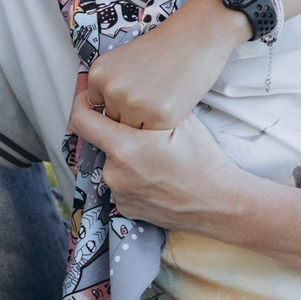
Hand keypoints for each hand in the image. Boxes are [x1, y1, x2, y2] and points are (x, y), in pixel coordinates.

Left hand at [68, 95, 250, 233]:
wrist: (220, 202)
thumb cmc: (203, 159)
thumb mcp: (179, 120)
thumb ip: (145, 106)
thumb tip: (124, 91)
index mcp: (124, 147)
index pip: (81, 120)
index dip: (81, 104)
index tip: (89, 99)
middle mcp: (114, 173)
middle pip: (99, 143)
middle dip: (113, 133)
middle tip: (140, 132)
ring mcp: (118, 194)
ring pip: (110, 164)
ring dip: (123, 156)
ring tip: (154, 156)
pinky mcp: (125, 209)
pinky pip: (119, 184)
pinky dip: (130, 176)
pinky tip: (155, 175)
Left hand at [79, 0, 247, 128]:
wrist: (195, 37)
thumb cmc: (163, 47)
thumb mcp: (121, 60)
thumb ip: (109, 83)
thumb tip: (100, 111)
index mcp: (99, 74)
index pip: (97, 106)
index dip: (116, 104)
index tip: (132, 96)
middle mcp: (112, 90)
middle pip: (114, 121)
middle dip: (131, 114)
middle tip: (151, 94)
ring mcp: (134, 105)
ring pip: (133, 130)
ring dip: (146, 121)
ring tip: (162, 97)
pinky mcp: (158, 116)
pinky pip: (155, 133)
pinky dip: (164, 122)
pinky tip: (172, 101)